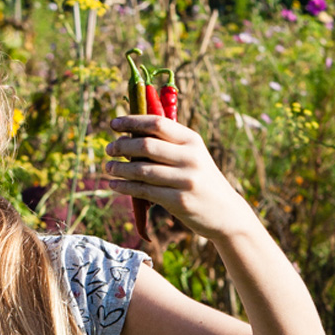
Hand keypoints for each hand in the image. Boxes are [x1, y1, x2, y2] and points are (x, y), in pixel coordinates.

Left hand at [105, 115, 247, 240]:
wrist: (226, 213)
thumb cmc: (201, 180)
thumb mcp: (192, 156)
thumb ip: (166, 145)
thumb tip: (125, 136)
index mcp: (192, 140)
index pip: (157, 123)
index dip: (132, 121)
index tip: (113, 123)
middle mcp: (190, 157)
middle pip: (146, 146)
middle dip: (122, 146)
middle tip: (109, 149)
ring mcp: (185, 179)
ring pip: (142, 170)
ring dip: (119, 168)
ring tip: (108, 167)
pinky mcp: (179, 201)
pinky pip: (144, 191)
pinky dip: (125, 187)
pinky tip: (114, 184)